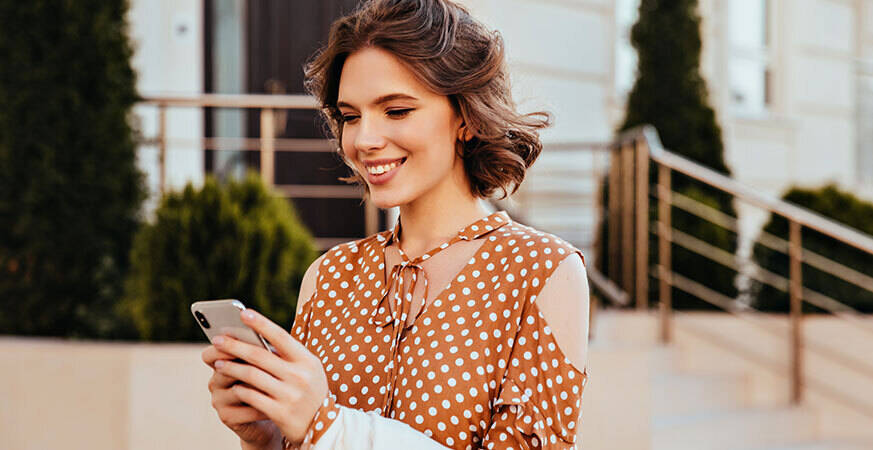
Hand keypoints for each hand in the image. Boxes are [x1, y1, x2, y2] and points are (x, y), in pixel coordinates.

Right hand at [202, 340, 279, 446]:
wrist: (272, 412)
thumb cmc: (271, 382)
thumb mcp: (267, 365)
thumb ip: (263, 353)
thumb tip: (268, 343)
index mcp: (221, 363)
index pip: (210, 354)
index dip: (221, 348)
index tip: (239, 340)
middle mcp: (215, 381)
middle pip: (223, 370)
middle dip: (245, 365)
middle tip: (267, 363)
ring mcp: (219, 400)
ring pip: (237, 390)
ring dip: (258, 387)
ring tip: (278, 385)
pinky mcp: (227, 417)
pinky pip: (245, 410)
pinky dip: (262, 406)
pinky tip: (278, 403)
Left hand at [210, 309, 329, 445]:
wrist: (325, 426)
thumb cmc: (310, 391)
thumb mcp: (309, 370)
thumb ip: (288, 355)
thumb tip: (256, 338)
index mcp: (308, 361)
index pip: (281, 336)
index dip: (261, 323)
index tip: (243, 313)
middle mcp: (300, 376)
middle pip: (260, 355)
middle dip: (235, 345)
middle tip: (217, 339)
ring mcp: (290, 395)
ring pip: (252, 376)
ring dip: (231, 367)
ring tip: (218, 363)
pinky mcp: (280, 413)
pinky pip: (252, 397)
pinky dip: (240, 389)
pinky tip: (232, 385)